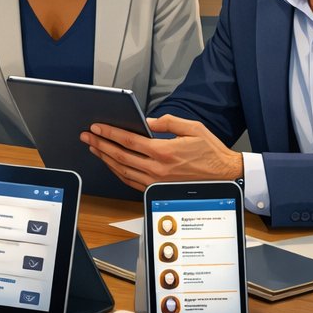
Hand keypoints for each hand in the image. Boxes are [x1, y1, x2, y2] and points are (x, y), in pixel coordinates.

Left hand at [80, 114, 243, 190]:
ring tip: (94, 148)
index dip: (109, 133)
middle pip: (120, 156)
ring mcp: (156, 182)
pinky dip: (117, 172)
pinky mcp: (157, 190)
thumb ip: (166, 122)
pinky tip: (110, 164)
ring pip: (122, 171)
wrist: (226, 176)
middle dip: (100, 144)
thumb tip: (146, 121)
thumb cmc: (211, 153)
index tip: (96, 127)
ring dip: (105, 159)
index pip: (128, 141)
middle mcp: (158, 169)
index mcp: (164, 152)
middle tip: (87, 136)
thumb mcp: (192, 128)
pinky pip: (131, 182)